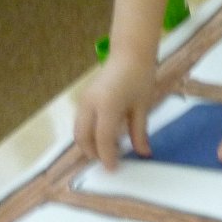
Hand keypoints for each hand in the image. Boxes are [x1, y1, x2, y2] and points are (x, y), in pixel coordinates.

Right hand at [75, 56, 157, 170]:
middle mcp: (90, 104)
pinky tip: (105, 136)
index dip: (107, 156)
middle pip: (83, 137)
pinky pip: (81, 122)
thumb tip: (143, 153)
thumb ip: (139, 132)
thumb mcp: (142, 106)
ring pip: (78, 131)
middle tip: (110, 161)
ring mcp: (84, 100)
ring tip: (108, 150)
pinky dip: (88, 133)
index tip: (114, 168)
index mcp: (107, 105)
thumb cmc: (140, 76)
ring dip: (89, 143)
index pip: (103, 139)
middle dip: (94, 153)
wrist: (130, 53)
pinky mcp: (83, 98)